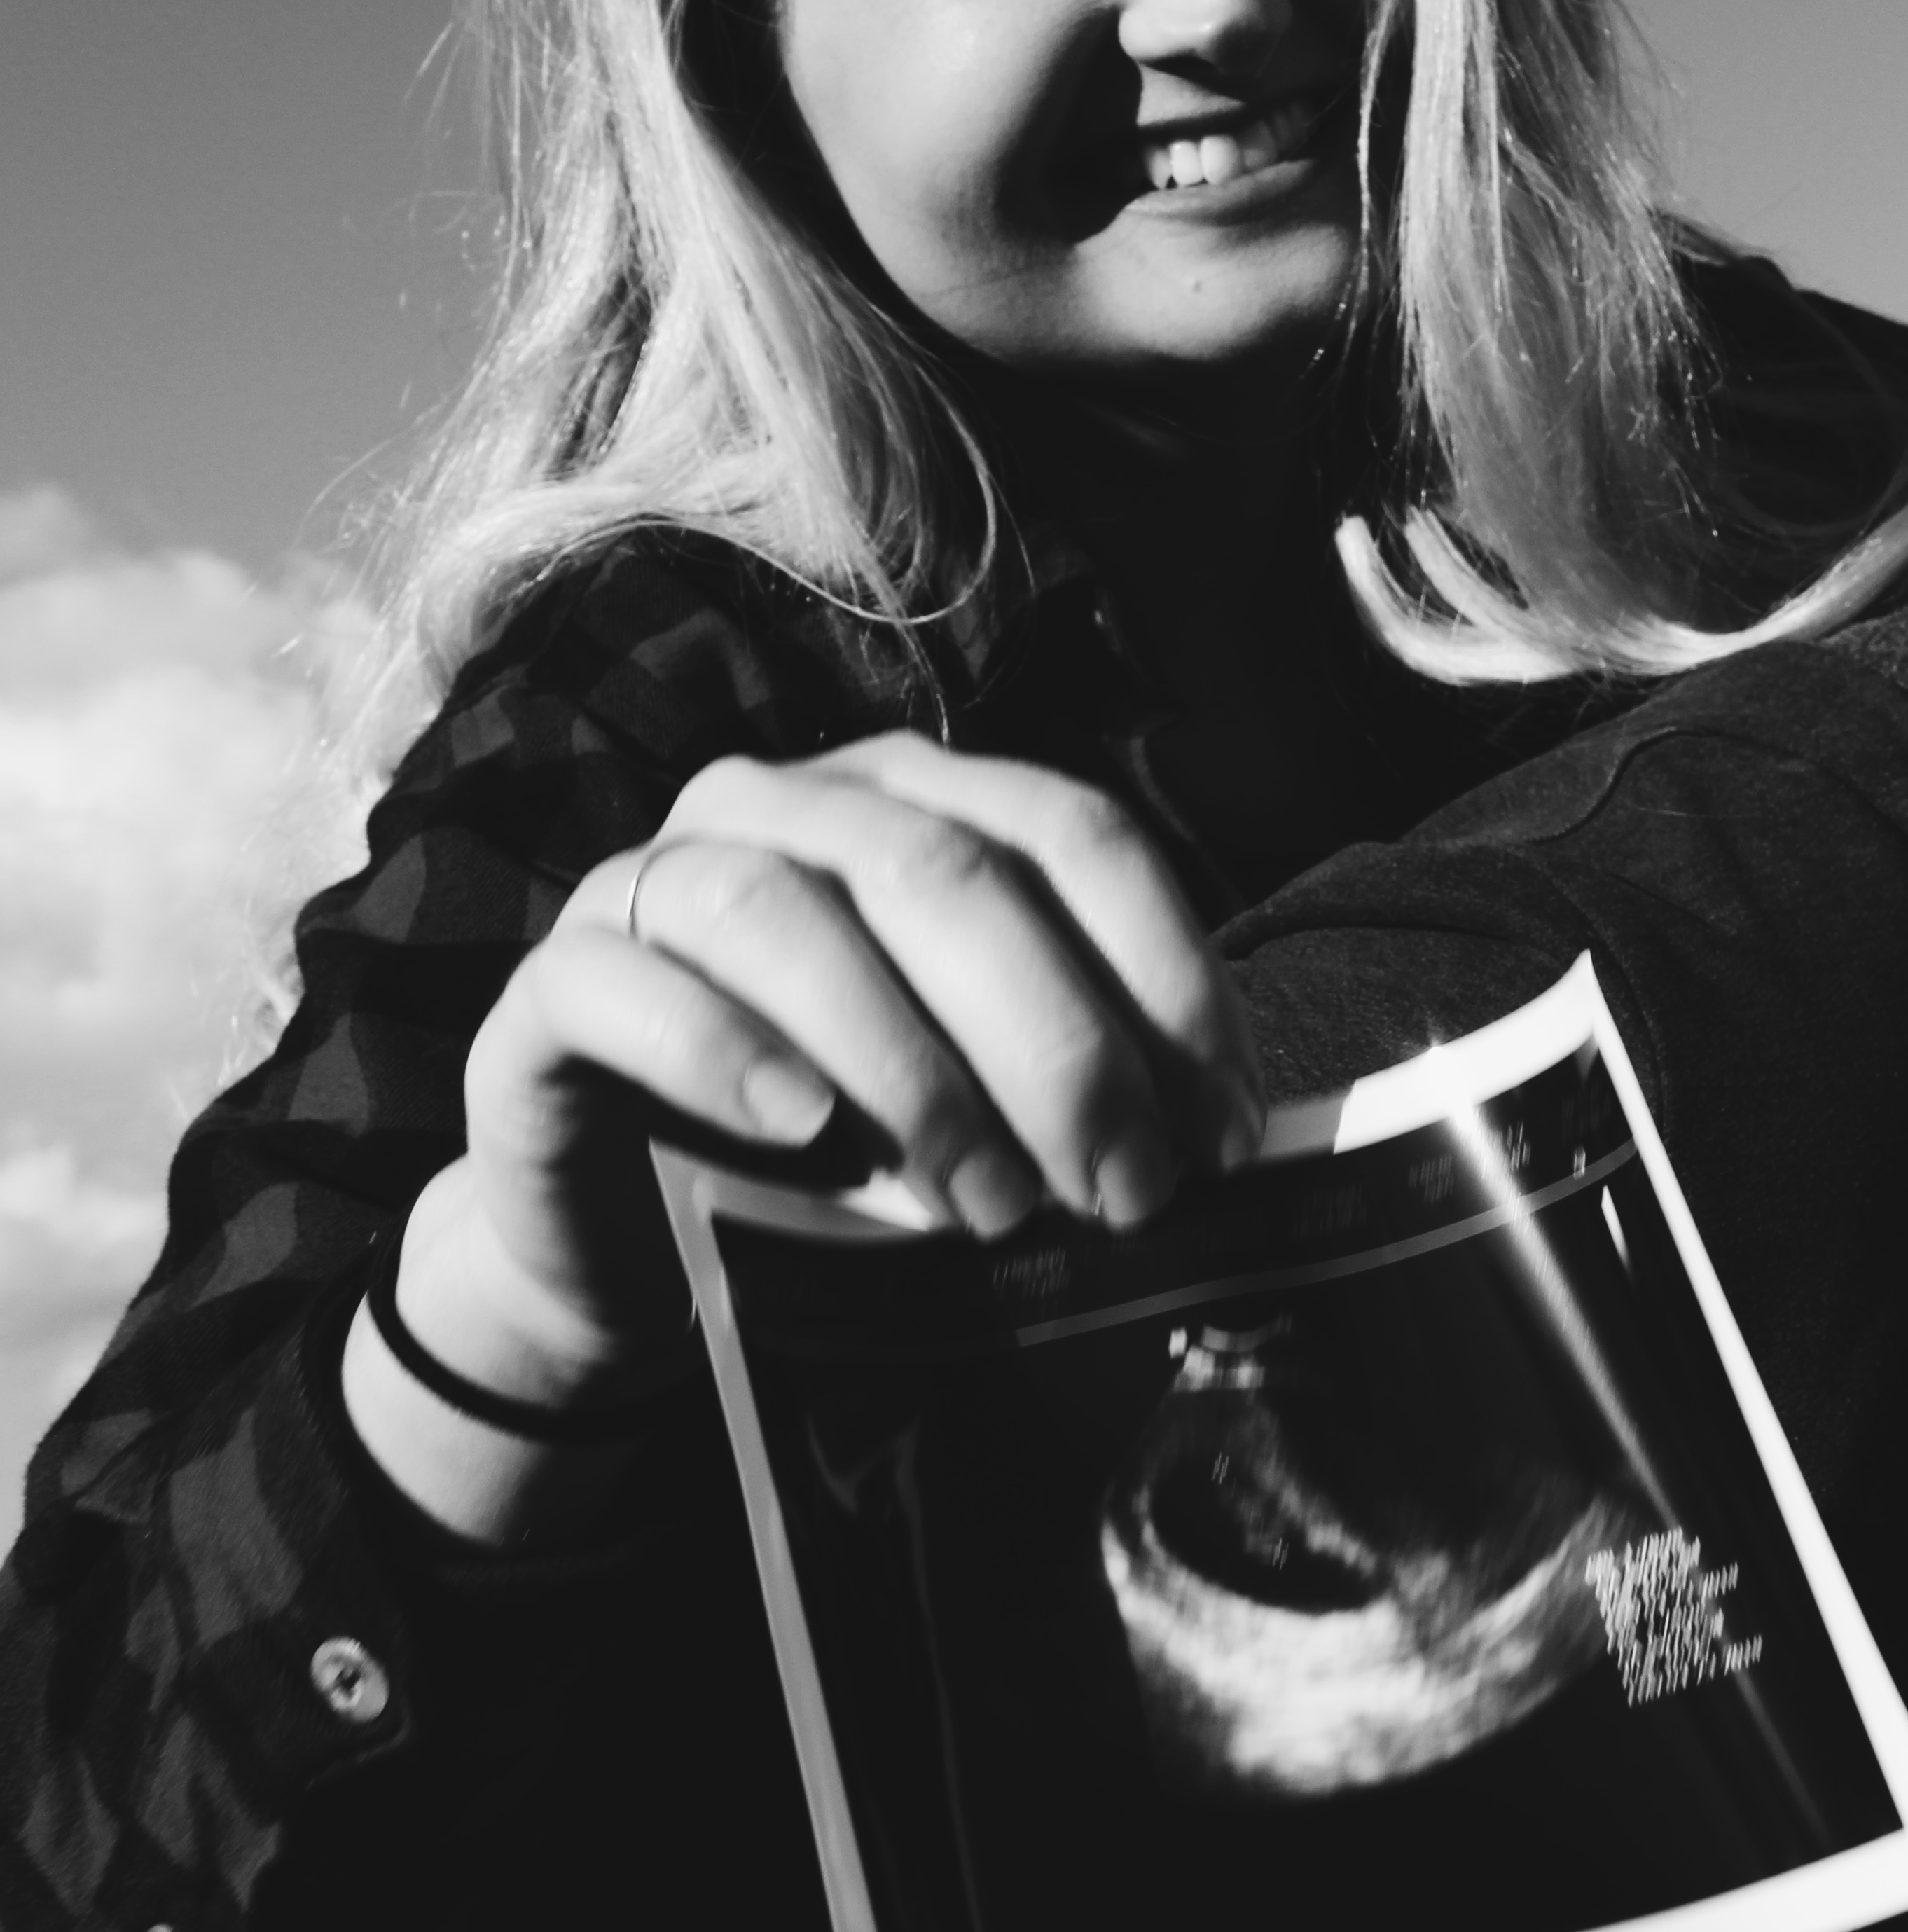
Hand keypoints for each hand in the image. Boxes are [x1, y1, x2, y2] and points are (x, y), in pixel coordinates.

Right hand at [390, 736, 1255, 1439]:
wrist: (635, 1243)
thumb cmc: (843, 1152)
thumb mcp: (988, 1103)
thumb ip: (1083, 1079)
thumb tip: (1222, 1136)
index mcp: (916, 802)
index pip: (1073, 835)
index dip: (1163, 975)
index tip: (1219, 1131)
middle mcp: (785, 805)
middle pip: (943, 874)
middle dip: (1057, 1042)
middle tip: (1118, 1189)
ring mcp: (652, 878)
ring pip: (786, 917)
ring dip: (910, 1068)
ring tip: (992, 1199)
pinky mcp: (547, 986)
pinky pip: (625, 984)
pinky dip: (726, 1053)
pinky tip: (804, 1131)